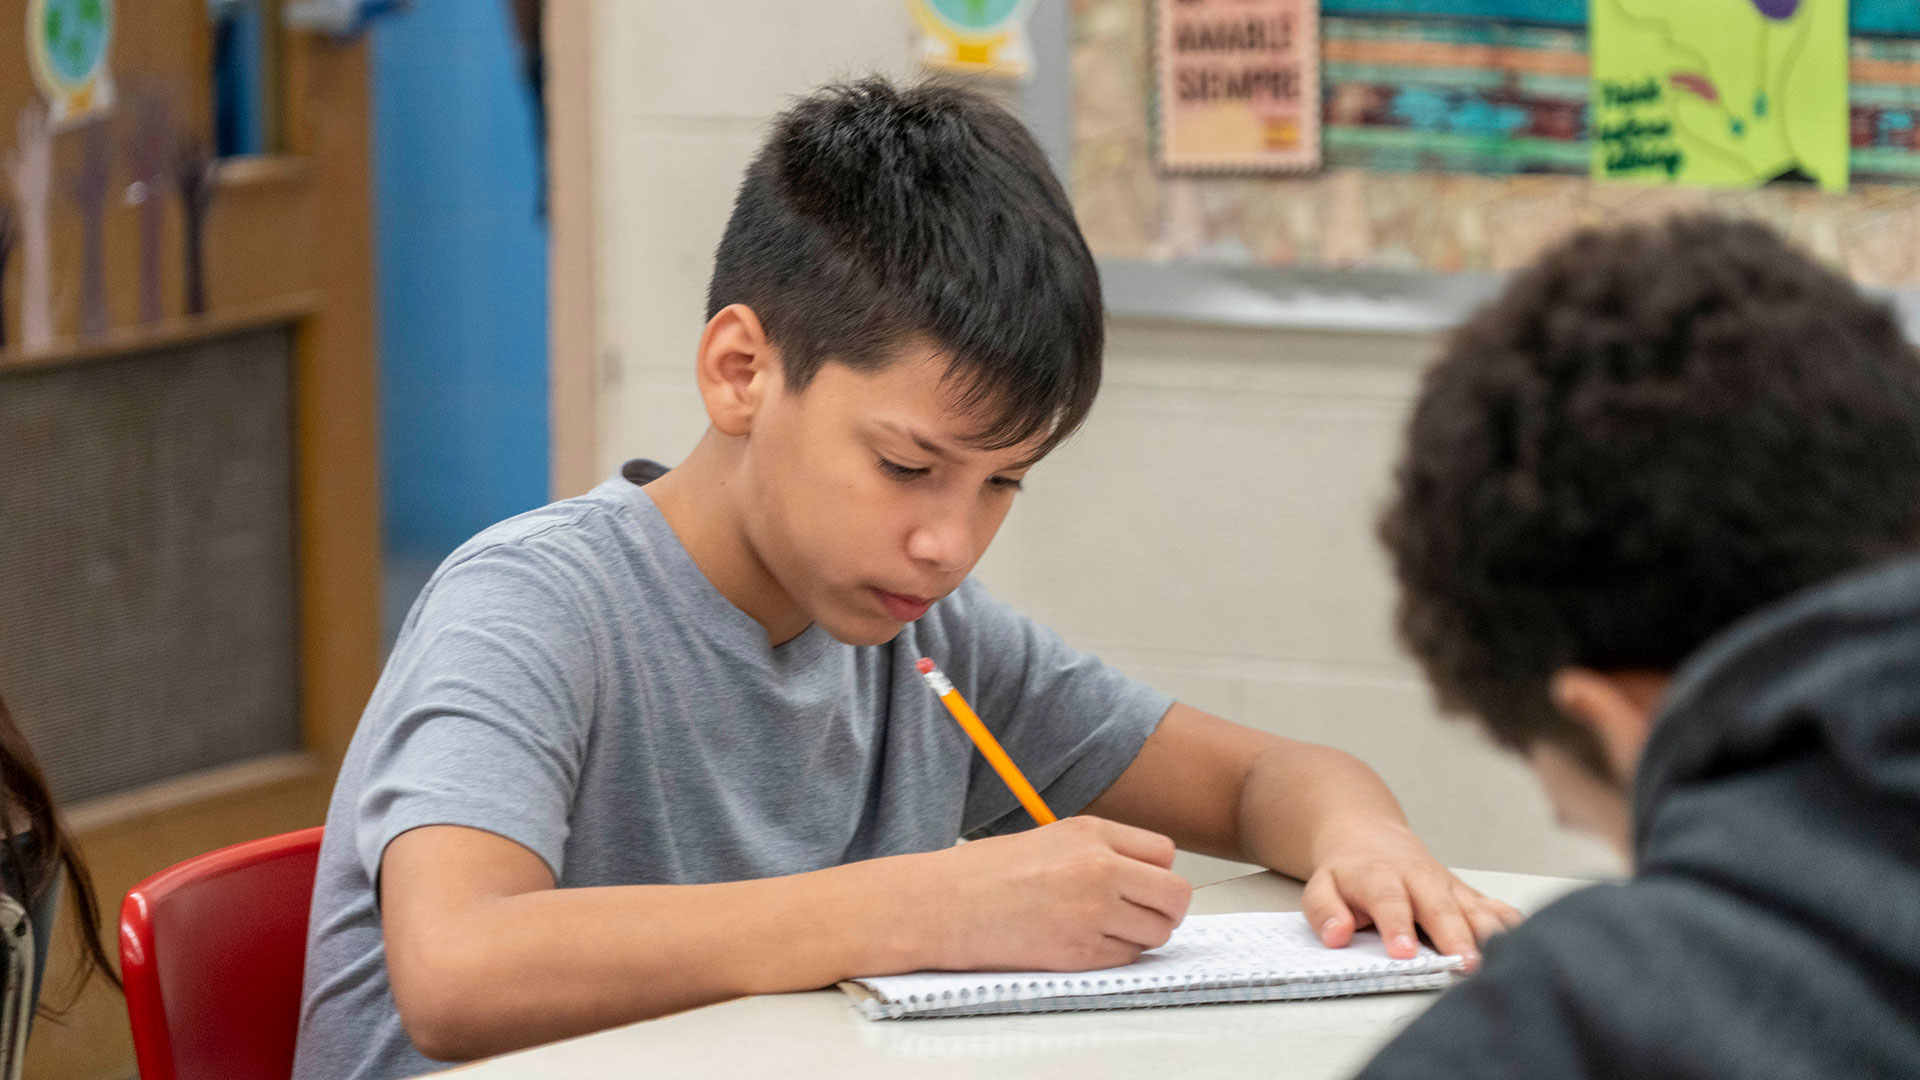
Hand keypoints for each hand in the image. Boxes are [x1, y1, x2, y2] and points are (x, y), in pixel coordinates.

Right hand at [912, 816, 1192, 972]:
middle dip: (1165, 908)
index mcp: (1091, 833)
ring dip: (1140, 935)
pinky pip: (1126, 958)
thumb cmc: (984, 874)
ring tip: (1104, 929)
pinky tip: (1082, 943)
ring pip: (1156, 932)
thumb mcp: (1049, 839)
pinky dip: (1113, 955)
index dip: (1157, 872)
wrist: (941, 906)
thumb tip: (1145, 877)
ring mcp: (1092, 913)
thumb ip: (1100, 851)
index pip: (1165, 854)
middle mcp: (1099, 869)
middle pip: (1175, 895)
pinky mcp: (1079, 953)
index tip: (1144, 883)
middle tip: (1143, 914)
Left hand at [1301, 823, 1522, 970]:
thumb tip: (1336, 935)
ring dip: (1488, 932)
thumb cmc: (1348, 870)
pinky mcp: (1465, 893)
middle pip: (1439, 906)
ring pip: (1472, 906)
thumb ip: (1325, 911)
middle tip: (1466, 963)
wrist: (1370, 836)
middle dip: (1454, 935)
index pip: (1389, 900)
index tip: (1404, 952)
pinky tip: (1526, 938)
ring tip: (1501, 958)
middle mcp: (1419, 878)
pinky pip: (1492, 906)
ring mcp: (1446, 885)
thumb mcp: (1321, 886)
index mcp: (1380, 875)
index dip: (1397, 925)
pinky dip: (1510, 921)